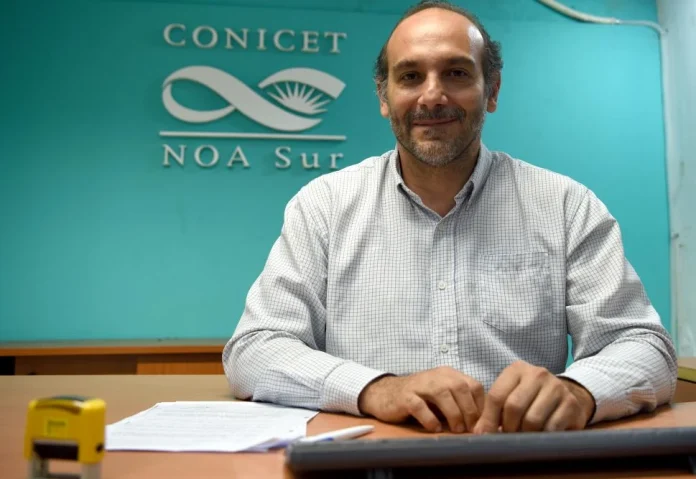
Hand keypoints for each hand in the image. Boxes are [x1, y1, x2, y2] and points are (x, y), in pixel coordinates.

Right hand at [358, 366, 483, 432]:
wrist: (385, 394)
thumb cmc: (418, 397)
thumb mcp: (442, 395)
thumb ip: (459, 402)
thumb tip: (481, 423)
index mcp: (448, 374)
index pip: (473, 385)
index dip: (480, 405)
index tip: (481, 423)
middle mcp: (435, 375)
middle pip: (460, 387)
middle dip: (469, 410)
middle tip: (470, 429)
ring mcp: (419, 384)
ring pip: (442, 394)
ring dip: (453, 414)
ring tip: (456, 429)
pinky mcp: (404, 396)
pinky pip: (419, 406)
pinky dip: (429, 419)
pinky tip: (435, 428)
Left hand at [473, 360, 594, 433]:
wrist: (567, 394)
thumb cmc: (530, 398)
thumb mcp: (511, 396)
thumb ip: (493, 411)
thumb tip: (479, 433)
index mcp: (517, 370)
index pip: (496, 396)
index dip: (488, 419)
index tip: (485, 435)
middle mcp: (537, 374)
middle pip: (514, 407)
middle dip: (508, 427)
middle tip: (509, 435)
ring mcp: (556, 388)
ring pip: (532, 420)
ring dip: (526, 434)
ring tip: (525, 434)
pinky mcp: (571, 404)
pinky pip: (551, 428)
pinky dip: (542, 436)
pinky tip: (541, 434)